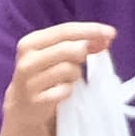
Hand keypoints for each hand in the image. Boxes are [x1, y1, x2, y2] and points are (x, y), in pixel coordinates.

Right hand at [4, 18, 120, 131]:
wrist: (22, 105)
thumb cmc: (44, 74)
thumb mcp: (56, 55)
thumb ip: (79, 45)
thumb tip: (106, 38)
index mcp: (30, 42)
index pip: (65, 30)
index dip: (90, 30)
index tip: (111, 33)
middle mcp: (27, 60)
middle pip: (68, 49)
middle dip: (83, 52)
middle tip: (83, 59)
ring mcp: (30, 81)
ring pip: (69, 69)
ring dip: (75, 74)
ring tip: (67, 79)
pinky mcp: (37, 101)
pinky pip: (66, 90)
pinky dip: (68, 90)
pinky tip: (61, 92)